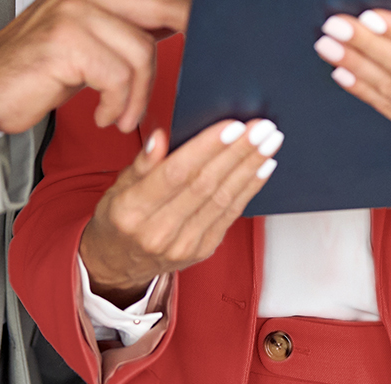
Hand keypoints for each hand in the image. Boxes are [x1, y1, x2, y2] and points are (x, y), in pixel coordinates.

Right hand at [0, 0, 187, 134]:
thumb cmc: (40, 72)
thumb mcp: (88, 40)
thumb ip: (127, 26)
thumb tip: (185, 23)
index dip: (189, 18)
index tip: (211, 42)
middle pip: (160, 10)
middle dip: (187, 43)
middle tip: (195, 77)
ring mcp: (71, 12)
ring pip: (141, 52)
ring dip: (139, 96)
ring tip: (122, 115)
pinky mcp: (64, 43)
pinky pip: (118, 77)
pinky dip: (118, 105)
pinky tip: (105, 117)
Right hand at [78, 119, 283, 303]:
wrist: (120, 264)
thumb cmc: (120, 217)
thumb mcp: (118, 187)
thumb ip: (142, 163)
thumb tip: (160, 138)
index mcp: (131, 210)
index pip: (175, 173)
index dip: (207, 148)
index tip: (233, 125)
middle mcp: (157, 231)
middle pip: (205, 184)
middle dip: (238, 152)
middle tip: (262, 128)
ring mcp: (182, 245)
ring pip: (223, 199)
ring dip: (250, 167)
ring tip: (271, 141)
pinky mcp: (201, 251)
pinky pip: (230, 215)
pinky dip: (249, 188)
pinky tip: (264, 167)